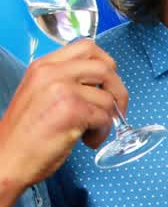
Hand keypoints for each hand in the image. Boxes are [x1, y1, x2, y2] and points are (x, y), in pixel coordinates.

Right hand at [0, 39, 127, 188]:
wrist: (6, 159)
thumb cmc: (25, 134)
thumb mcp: (40, 94)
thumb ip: (65, 82)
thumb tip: (102, 84)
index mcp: (43, 66)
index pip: (87, 47)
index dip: (106, 64)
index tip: (107, 84)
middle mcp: (51, 73)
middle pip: (106, 68)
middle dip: (118, 91)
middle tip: (113, 111)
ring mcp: (61, 90)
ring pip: (108, 97)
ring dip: (108, 119)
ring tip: (92, 132)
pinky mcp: (71, 111)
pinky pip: (105, 118)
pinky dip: (102, 132)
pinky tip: (87, 140)